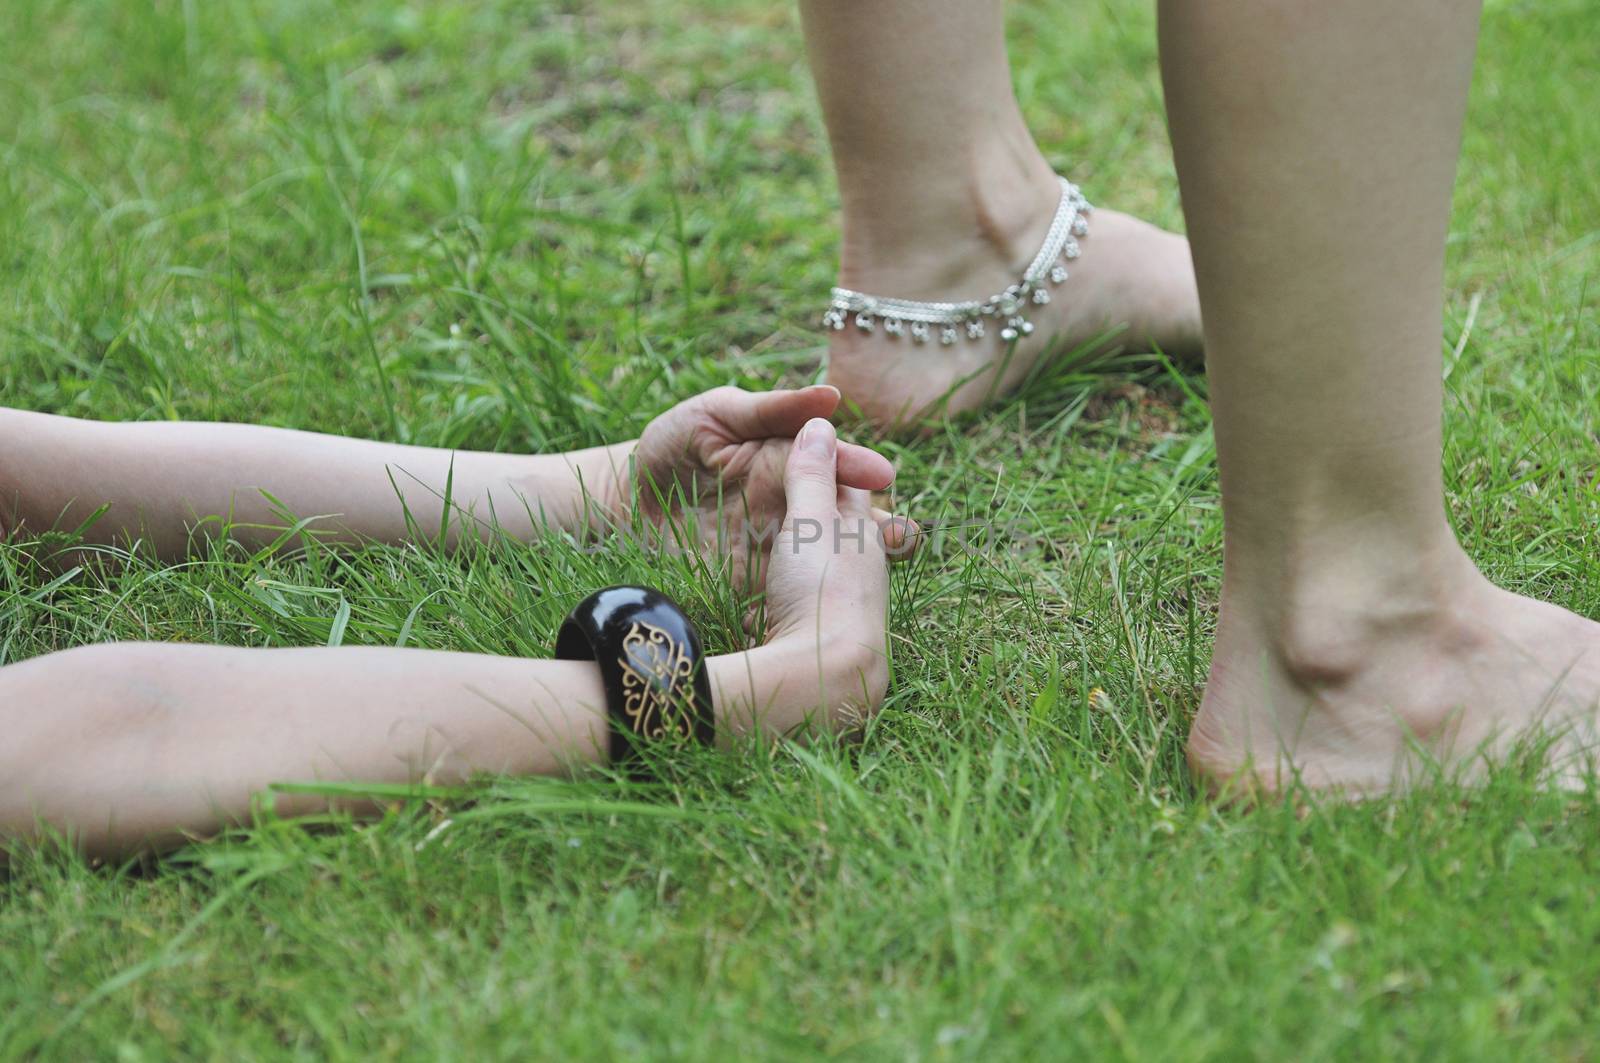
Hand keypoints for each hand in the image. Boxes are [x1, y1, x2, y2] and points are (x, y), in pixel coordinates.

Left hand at [624, 385, 907, 591]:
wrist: (620, 503)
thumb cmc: (669, 445)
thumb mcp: (717, 414)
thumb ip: (771, 408)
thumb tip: (832, 396)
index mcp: (785, 461)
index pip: (830, 462)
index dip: (856, 466)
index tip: (882, 473)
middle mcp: (788, 505)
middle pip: (840, 516)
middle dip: (876, 525)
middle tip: (905, 533)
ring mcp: (771, 546)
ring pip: (823, 558)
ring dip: (854, 566)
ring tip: (886, 568)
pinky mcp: (748, 582)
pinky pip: (784, 594)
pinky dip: (809, 602)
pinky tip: (828, 610)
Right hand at [755, 417, 894, 726]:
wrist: (829, 678)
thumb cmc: (821, 588)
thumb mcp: (810, 522)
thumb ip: (811, 474)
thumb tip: (822, 422)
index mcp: (862, 534)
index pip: (848, 488)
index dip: (829, 465)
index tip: (810, 447)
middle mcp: (864, 570)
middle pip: (844, 531)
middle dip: (825, 513)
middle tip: (795, 495)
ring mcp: (850, 609)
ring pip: (831, 571)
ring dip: (810, 557)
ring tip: (785, 546)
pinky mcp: (830, 642)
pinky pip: (813, 605)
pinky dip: (798, 594)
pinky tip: (782, 602)